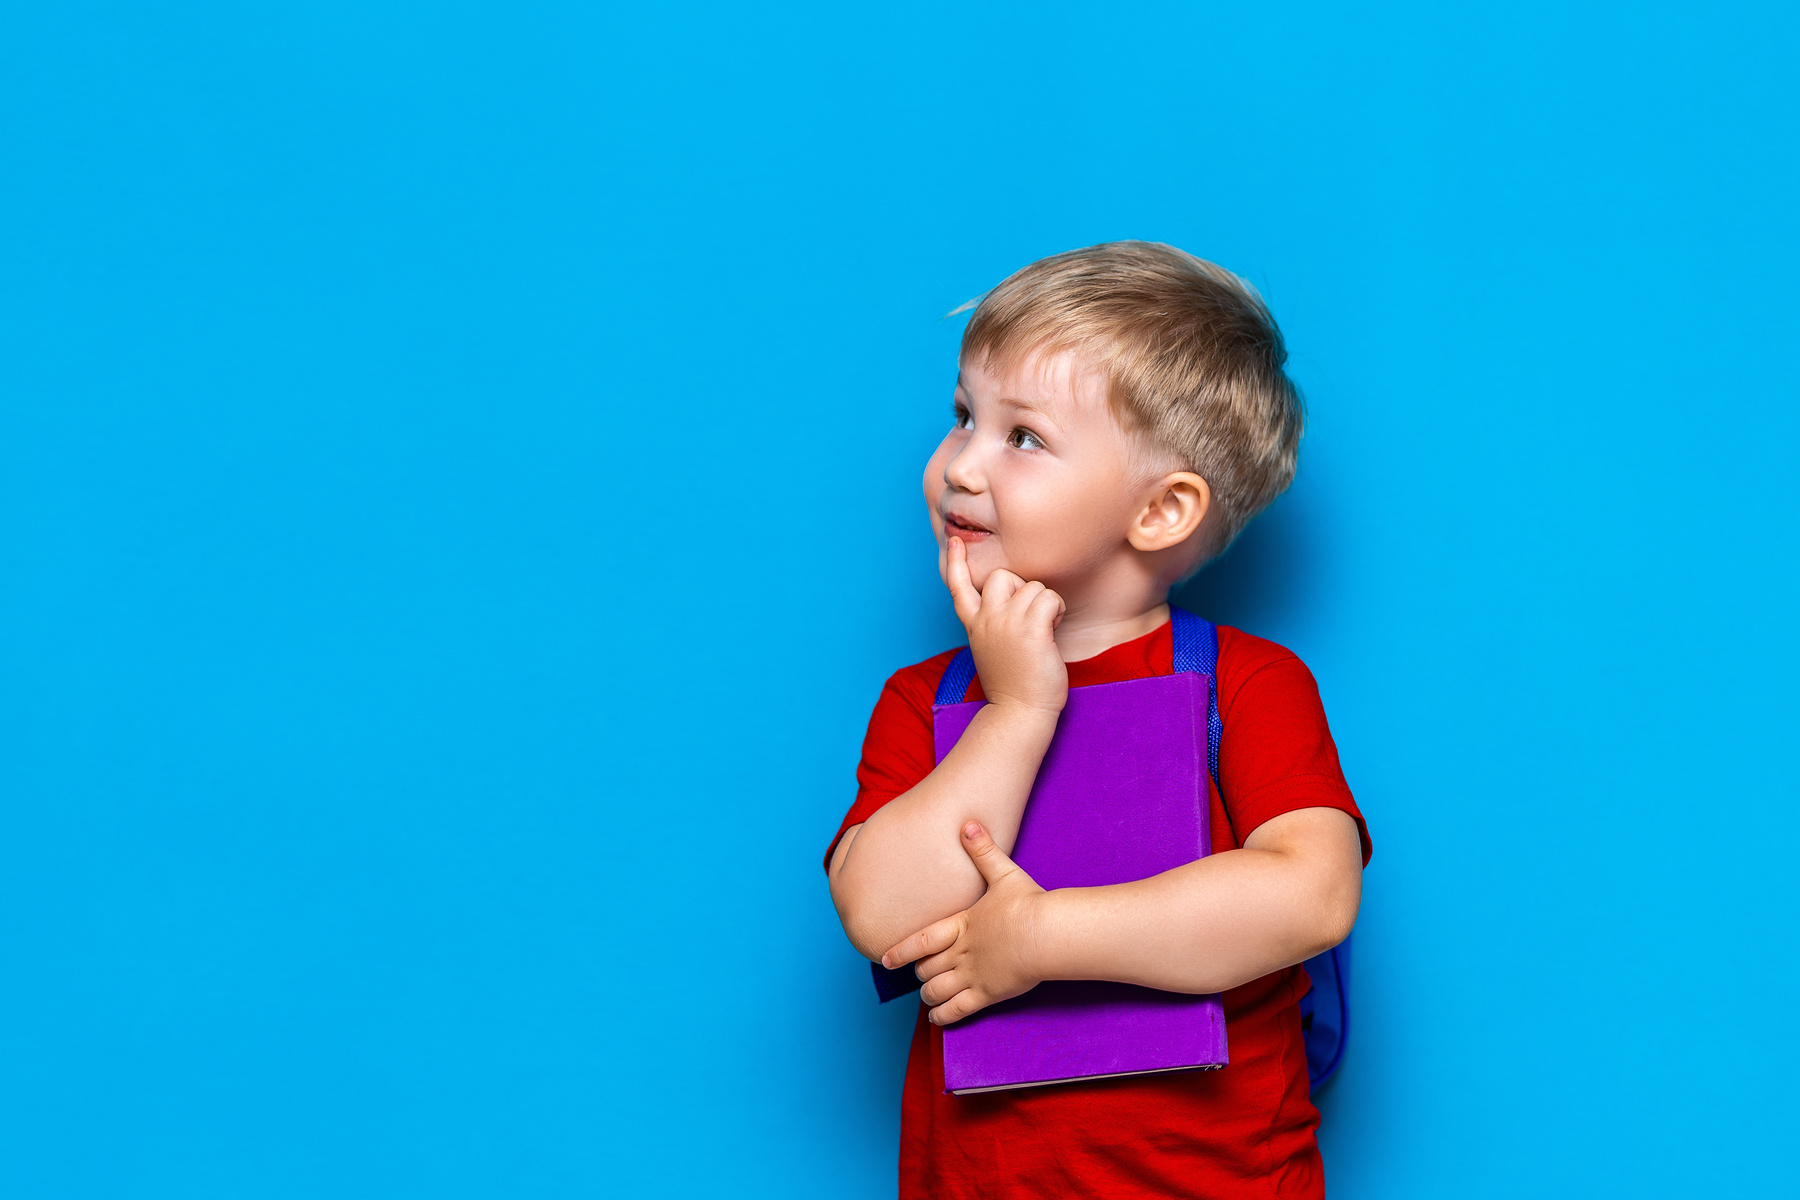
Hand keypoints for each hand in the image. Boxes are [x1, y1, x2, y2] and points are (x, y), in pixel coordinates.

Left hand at [880, 822, 1049, 1024]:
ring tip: (927, 996)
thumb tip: (968, 823)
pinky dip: (942, 1016)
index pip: (921, 941)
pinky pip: (957, 1010)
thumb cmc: (1028, 903)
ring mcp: (972, 975)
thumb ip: (983, 850)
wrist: (1046, 933)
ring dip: (929, 994)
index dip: (901, 952)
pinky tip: (936, 1018)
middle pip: (927, 968)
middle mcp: (961, 952)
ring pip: (937, 990)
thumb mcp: (1004, 873)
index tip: (885, 960)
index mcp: (961, 925)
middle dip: (921, 972)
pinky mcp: (987, 994)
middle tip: (920, 974)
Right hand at [944, 537, 1067, 716]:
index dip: (956, 562)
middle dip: (1021, 587)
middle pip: (1002, 575)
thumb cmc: (1013, 683)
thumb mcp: (992, 648)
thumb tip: (1012, 602)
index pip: (958, 586)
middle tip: (1030, 615)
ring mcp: (1007, 624)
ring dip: (1046, 603)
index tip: (954, 540)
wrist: (1019, 712)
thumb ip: (993, 624)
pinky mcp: (1031, 630)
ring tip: (1046, 628)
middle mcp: (986, 620)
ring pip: (1032, 586)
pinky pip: (1050, 599)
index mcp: (974, 625)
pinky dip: (1058, 610)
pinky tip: (1055, 629)